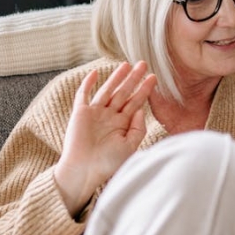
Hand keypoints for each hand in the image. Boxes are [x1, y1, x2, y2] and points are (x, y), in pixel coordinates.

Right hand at [54, 61, 157, 215]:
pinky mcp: (80, 113)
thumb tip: (141, 110)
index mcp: (122, 124)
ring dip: (116, 77)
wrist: (84, 171)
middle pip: (124, 92)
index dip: (145, 90)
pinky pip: (83, 95)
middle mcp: (109, 116)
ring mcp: (95, 113)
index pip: (136, 103)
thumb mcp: (130, 146)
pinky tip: (95, 73)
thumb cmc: (108, 163)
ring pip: (107, 90)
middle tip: (143, 63)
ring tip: (126, 64)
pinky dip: (88, 84)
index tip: (154, 78)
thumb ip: (137, 129)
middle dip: (134, 79)